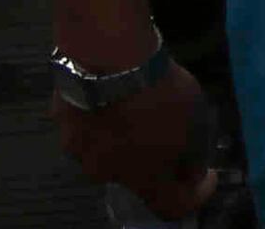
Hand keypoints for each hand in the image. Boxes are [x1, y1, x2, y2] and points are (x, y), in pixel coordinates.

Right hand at [48, 60, 212, 219]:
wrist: (106, 56)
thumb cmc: (157, 92)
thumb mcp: (195, 119)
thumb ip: (191, 150)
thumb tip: (190, 167)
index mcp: (142, 179)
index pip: (171, 208)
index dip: (193, 196)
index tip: (204, 176)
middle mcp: (105, 173)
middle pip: (134, 174)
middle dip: (153, 156)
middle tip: (168, 128)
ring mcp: (77, 148)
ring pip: (106, 147)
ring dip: (123, 133)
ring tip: (136, 102)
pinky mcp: (60, 120)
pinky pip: (87, 122)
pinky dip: (101, 113)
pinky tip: (111, 88)